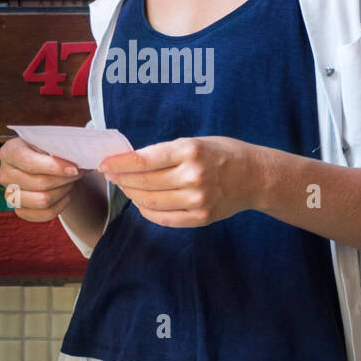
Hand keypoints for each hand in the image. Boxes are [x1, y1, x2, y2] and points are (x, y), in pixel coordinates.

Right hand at [0, 137, 82, 221]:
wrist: (43, 165)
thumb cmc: (46, 151)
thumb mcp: (47, 142)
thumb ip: (57, 148)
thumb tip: (74, 163)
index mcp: (8, 152)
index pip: (29, 162)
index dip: (54, 167)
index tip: (74, 168)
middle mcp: (4, 174)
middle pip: (39, 183)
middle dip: (64, 179)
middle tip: (78, 172)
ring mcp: (9, 195)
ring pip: (43, 200)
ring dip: (63, 191)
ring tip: (71, 182)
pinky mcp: (20, 210)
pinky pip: (46, 214)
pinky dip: (61, 205)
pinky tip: (66, 194)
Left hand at [98, 135, 262, 227]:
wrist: (255, 176)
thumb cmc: (221, 153)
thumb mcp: (193, 142)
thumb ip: (164, 153)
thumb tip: (129, 161)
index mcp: (189, 151)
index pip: (143, 160)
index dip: (119, 163)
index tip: (104, 164)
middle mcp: (193, 176)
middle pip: (144, 182)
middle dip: (121, 179)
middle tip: (110, 175)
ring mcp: (198, 199)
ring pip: (151, 202)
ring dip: (132, 195)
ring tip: (125, 187)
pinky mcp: (202, 217)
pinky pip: (165, 218)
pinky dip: (148, 211)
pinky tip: (142, 203)